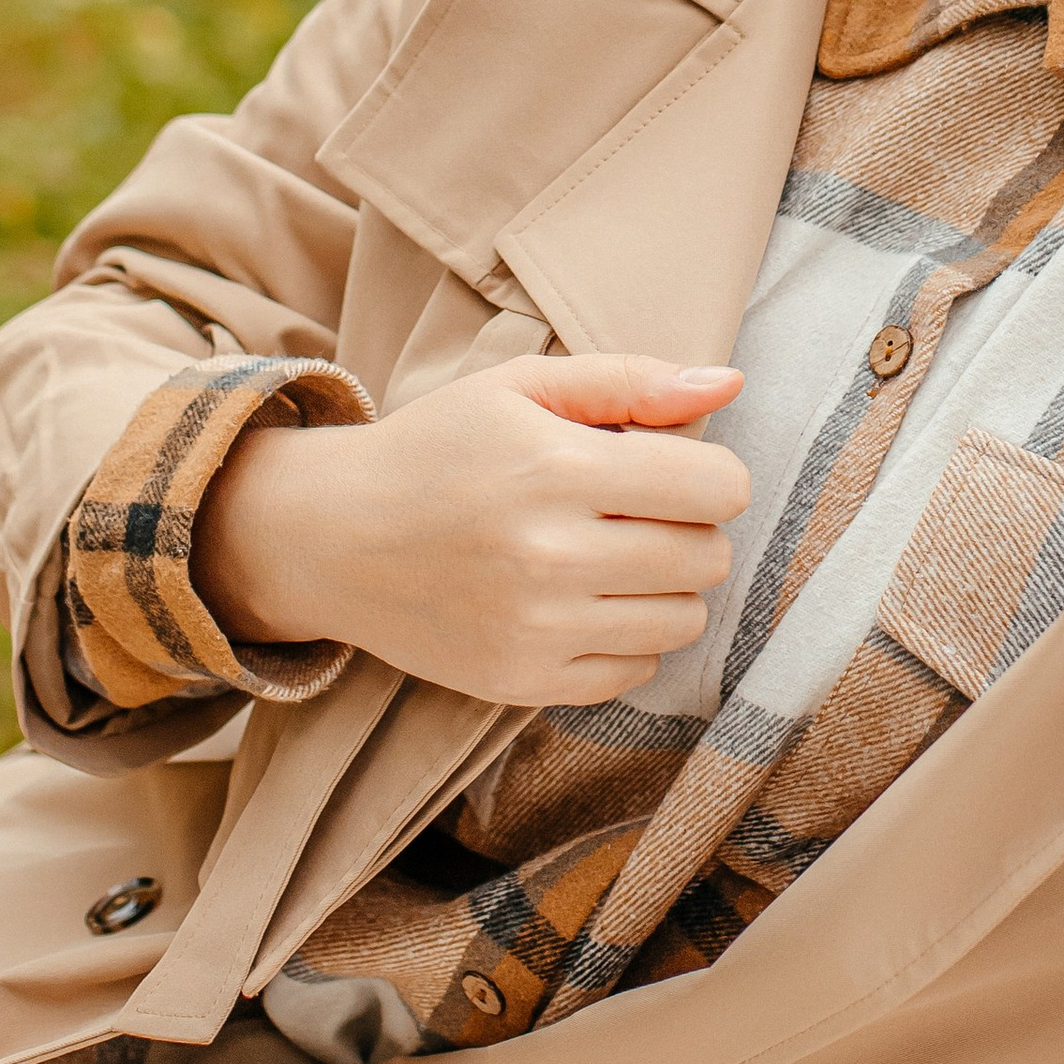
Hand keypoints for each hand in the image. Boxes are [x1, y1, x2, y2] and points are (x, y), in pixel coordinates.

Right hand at [192, 349, 749, 707]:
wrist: (333, 537)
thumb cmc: (439, 448)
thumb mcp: (524, 387)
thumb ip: (633, 381)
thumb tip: (730, 385)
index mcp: (557, 468)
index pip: (716, 487)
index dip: (709, 473)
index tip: (672, 468)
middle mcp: (550, 555)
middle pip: (707, 557)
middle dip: (688, 528)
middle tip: (634, 511)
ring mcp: (536, 629)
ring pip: (683, 621)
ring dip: (663, 587)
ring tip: (608, 555)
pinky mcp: (521, 682)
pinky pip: (635, 672)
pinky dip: (625, 637)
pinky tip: (581, 602)